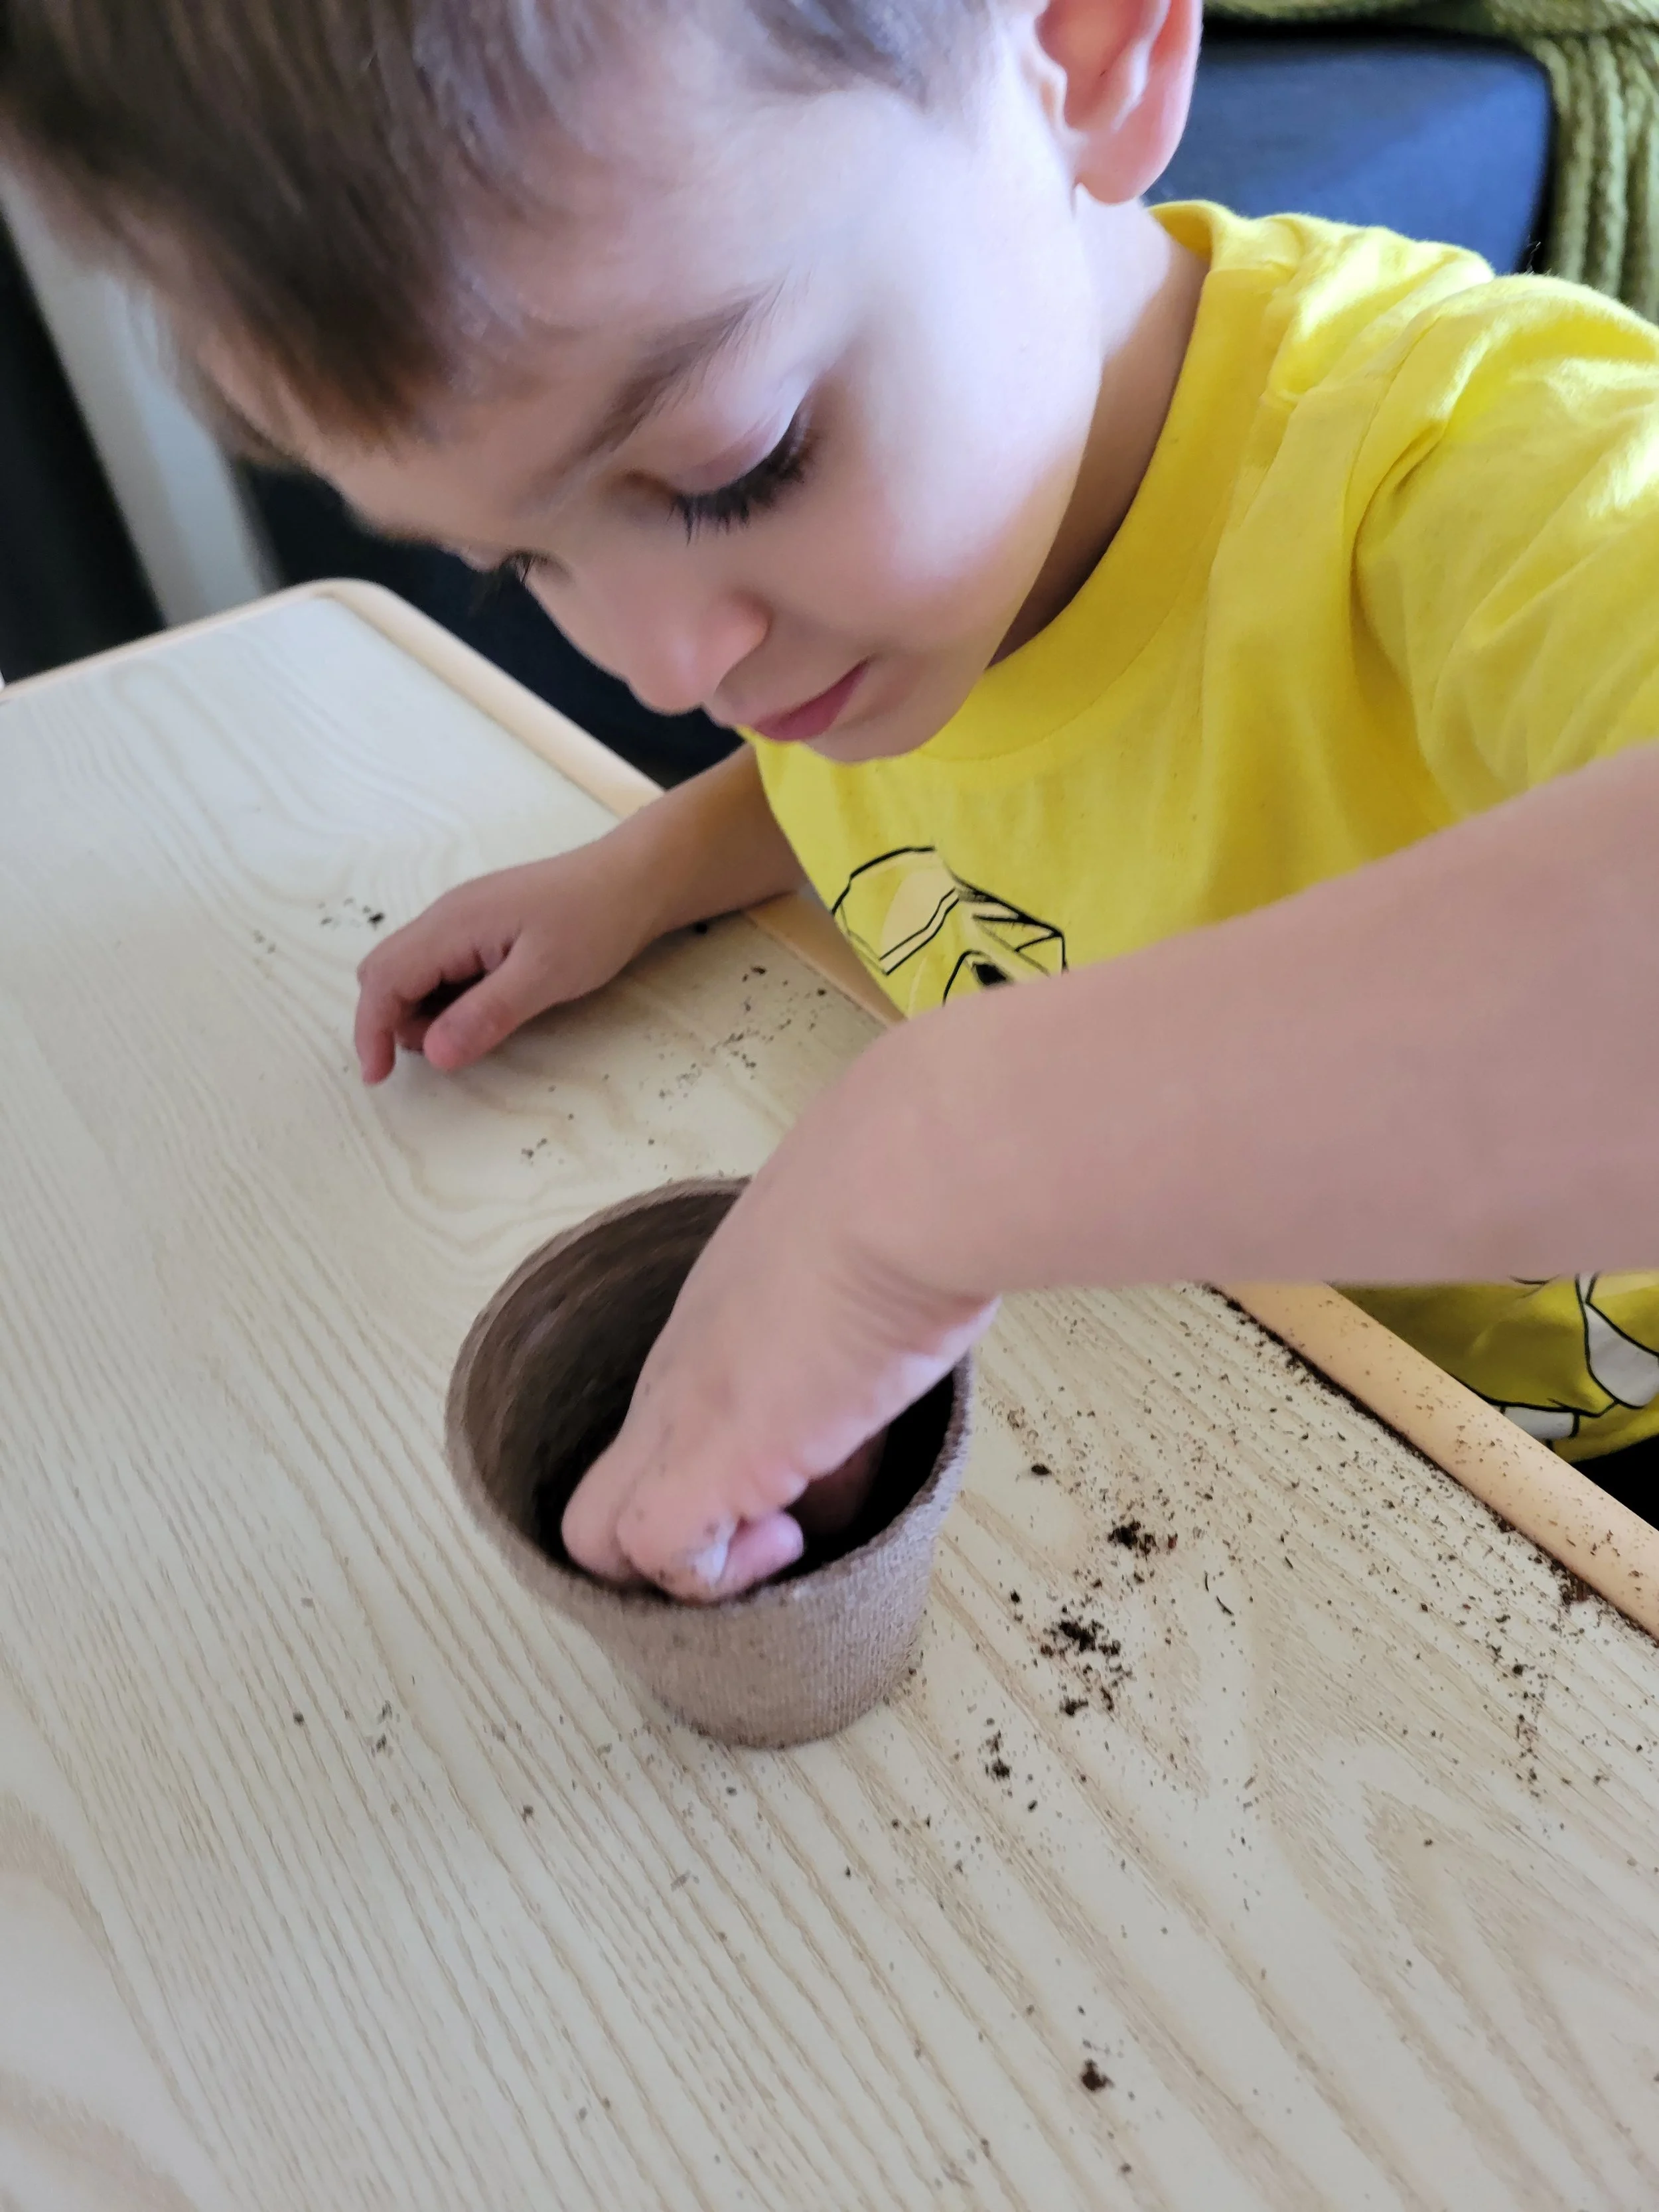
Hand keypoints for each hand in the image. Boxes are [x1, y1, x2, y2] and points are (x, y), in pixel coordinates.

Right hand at [354, 840, 654, 1081]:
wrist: (635, 879)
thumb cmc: (595, 922)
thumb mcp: (545, 975)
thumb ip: (486, 1014)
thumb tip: (432, 1054)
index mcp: (452, 925)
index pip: (385, 979)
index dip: (371, 1030)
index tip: (378, 1077)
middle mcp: (445, 918)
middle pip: (387, 974)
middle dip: (396, 1021)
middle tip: (449, 1050)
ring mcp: (462, 921)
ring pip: (413, 973)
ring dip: (425, 1012)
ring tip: (482, 1028)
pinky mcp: (481, 929)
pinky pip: (442, 968)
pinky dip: (448, 998)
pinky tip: (491, 1008)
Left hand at [560, 1058, 996, 1601]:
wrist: (902, 1190)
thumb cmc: (899, 1203)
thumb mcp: (861, 1260)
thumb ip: (849, 1312)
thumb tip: (882, 1356)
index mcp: (710, 1329)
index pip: (667, 1425)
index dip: (714, 1476)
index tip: (797, 1476)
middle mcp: (673, 1378)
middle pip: (599, 1500)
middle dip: (673, 1547)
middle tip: (768, 1532)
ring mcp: (678, 1420)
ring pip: (601, 1538)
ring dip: (691, 1570)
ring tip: (787, 1532)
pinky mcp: (707, 1459)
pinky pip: (659, 1556)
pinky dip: (717, 1577)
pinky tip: (790, 1532)